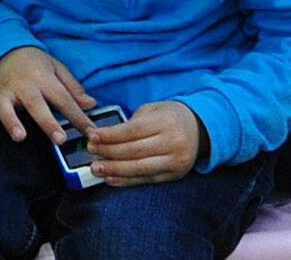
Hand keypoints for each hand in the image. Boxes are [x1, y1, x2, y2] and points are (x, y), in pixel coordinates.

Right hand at [0, 46, 95, 143]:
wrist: (6, 50)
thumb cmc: (36, 64)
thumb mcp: (57, 69)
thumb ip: (73, 88)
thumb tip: (91, 105)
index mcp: (43, 77)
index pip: (63, 99)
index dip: (79, 117)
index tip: (91, 133)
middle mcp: (23, 85)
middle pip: (35, 103)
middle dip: (48, 122)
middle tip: (60, 139)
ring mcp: (3, 91)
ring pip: (4, 105)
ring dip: (11, 121)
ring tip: (20, 137)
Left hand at [88, 100, 204, 186]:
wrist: (200, 129)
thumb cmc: (170, 117)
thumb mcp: (154, 110)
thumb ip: (132, 122)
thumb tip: (104, 137)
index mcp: (166, 121)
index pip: (133, 131)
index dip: (110, 135)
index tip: (92, 136)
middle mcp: (173, 142)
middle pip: (134, 151)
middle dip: (108, 152)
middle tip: (90, 152)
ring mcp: (175, 161)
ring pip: (139, 168)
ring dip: (114, 169)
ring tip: (96, 168)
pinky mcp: (175, 175)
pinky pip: (146, 179)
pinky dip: (126, 180)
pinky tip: (111, 178)